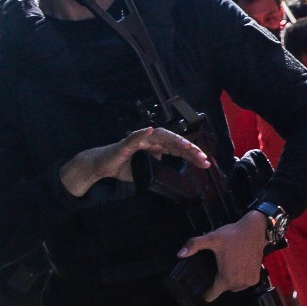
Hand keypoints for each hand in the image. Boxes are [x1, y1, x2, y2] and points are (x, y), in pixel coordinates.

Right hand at [60, 127, 208, 197]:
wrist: (102, 166)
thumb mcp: (147, 170)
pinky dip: (141, 133)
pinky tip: (148, 130)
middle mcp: (150, 140)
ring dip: (173, 140)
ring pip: (159, 136)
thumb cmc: (124, 166)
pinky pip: (133, 137)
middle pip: (173, 141)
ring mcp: (138, 140)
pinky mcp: (125, 143)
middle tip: (203, 158)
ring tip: (187, 145)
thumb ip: (161, 168)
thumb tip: (176, 175)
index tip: (205, 162)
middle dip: (189, 149)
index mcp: (156, 147)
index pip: (178, 148)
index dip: (192, 154)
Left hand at [177, 210, 267, 302]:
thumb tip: (180, 254)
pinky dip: (241, 278)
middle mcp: (238, 283)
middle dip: (220, 281)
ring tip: (230, 266)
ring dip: (231, 280)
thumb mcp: (212, 238)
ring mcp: (248, 281)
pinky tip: (239, 267)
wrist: (255, 230)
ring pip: (234, 287)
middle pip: (223, 290)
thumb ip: (194, 245)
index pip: (212, 296)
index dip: (206, 293)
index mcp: (225, 278)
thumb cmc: (233, 236)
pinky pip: (244, 284)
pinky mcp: (256, 277)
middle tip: (219, 266)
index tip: (204, 286)